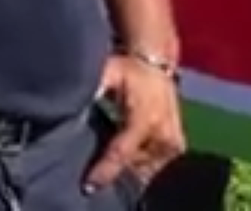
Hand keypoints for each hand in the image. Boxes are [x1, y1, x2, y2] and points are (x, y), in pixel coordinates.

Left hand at [85, 54, 185, 190]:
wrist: (156, 65)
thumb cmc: (128, 69)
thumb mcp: (108, 72)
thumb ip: (94, 87)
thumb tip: (73, 102)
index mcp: (144, 119)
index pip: (121, 152)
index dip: (105, 171)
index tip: (89, 185)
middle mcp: (162, 135)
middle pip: (132, 165)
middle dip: (112, 169)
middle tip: (91, 168)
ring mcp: (172, 143)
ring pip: (142, 167)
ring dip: (126, 165)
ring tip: (106, 157)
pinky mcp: (176, 146)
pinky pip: (153, 164)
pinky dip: (137, 161)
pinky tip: (122, 152)